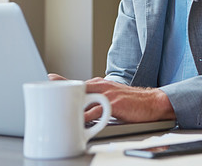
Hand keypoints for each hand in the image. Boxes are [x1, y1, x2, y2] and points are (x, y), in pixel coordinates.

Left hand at [48, 74, 175, 123]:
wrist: (153, 102)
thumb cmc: (132, 102)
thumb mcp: (112, 96)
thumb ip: (97, 100)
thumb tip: (82, 111)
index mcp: (100, 84)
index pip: (78, 82)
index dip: (63, 80)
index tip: (49, 78)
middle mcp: (102, 86)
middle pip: (77, 87)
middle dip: (62, 90)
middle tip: (49, 94)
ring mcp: (108, 94)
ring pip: (84, 99)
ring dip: (71, 107)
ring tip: (58, 112)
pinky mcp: (114, 104)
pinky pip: (95, 112)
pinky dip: (85, 118)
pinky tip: (77, 122)